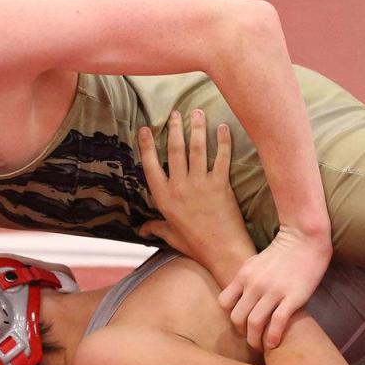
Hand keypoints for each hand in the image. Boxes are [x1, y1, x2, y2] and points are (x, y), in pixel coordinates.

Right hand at [136, 109, 250, 277]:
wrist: (222, 252)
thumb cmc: (195, 245)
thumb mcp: (170, 235)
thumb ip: (155, 228)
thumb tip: (141, 229)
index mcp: (164, 198)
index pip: (151, 166)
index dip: (148, 146)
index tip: (146, 128)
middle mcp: (180, 187)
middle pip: (175, 151)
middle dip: (175, 128)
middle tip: (175, 112)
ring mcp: (201, 185)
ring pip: (197, 149)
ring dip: (197, 128)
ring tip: (197, 112)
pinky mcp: (221, 185)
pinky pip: (222, 158)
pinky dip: (223, 141)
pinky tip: (223, 128)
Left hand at [218, 226, 330, 350]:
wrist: (304, 239)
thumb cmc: (281, 252)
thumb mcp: (254, 263)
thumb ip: (245, 279)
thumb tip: (239, 297)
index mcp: (243, 276)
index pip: (224, 302)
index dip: (230, 316)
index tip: (240, 323)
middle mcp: (255, 284)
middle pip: (237, 317)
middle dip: (242, 333)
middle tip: (251, 339)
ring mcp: (273, 291)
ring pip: (255, 323)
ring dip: (256, 340)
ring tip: (261, 347)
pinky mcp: (293, 297)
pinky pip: (277, 322)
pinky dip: (273, 337)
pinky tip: (274, 344)